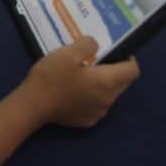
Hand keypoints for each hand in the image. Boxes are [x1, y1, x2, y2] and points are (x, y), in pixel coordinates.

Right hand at [19, 37, 140, 127]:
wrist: (33, 105)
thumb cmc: (52, 77)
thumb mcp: (68, 52)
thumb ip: (88, 44)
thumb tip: (96, 45)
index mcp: (107, 82)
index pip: (133, 71)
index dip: (128, 59)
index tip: (115, 52)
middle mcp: (108, 99)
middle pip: (123, 83)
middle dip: (114, 71)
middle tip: (95, 61)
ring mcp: (98, 112)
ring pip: (109, 95)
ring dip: (102, 84)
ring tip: (82, 75)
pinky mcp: (87, 121)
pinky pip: (96, 105)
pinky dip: (91, 97)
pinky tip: (74, 92)